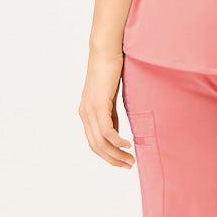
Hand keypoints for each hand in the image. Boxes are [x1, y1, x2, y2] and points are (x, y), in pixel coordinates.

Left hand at [80, 47, 134, 167]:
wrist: (105, 51)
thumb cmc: (110, 70)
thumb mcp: (110, 98)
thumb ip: (111, 115)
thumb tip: (117, 132)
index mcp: (87, 113)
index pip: (94, 143)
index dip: (108, 156)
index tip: (123, 162)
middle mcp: (85, 114)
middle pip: (96, 147)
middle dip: (113, 159)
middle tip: (129, 166)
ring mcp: (90, 110)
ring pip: (100, 142)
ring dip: (116, 154)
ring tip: (130, 160)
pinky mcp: (98, 105)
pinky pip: (106, 130)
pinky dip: (116, 141)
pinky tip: (128, 145)